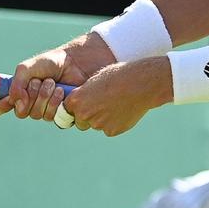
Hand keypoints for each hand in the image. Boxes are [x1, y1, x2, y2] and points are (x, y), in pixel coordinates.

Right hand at [0, 37, 112, 119]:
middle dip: (31, 96)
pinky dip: (57, 104)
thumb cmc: (52, 63)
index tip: (4, 100)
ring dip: (45, 97)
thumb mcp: (29, 67)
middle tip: (40, 82)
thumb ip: (17, 83)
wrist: (77, 63)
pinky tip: (63, 93)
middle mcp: (30, 104)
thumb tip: (15, 103)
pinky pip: (54, 119)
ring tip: (54, 84)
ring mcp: (46, 111)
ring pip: (38, 115)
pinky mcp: (62, 115)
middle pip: (21, 113)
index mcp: (18, 93)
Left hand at [58, 57, 172, 136]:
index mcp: (76, 100)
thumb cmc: (119, 76)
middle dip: (88, 116)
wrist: (140, 84)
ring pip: (97, 125)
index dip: (76, 107)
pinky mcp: (111, 131)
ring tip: (118, 104)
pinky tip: (125, 110)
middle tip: (103, 105)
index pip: (67, 109)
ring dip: (104, 119)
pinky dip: (116, 122)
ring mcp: (98, 124)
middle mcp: (84, 114)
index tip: (84, 104)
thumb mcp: (96, 80)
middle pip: (81, 121)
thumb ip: (86, 94)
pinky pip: (110, 129)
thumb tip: (83, 102)